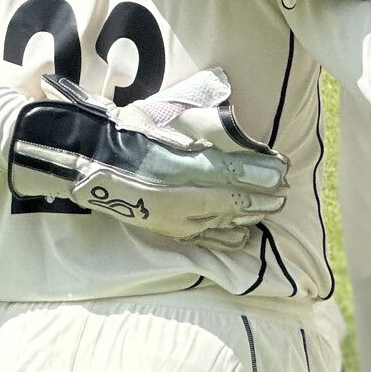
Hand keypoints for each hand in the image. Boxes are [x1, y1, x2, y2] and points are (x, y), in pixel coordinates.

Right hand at [9, 71, 289, 242]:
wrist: (85, 162)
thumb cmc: (125, 138)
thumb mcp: (165, 134)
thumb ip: (203, 150)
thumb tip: (238, 157)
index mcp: (181, 176)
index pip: (232, 179)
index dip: (261, 176)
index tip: (283, 170)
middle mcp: (180, 203)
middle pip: (231, 202)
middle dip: (261, 197)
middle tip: (285, 191)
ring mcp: (171, 219)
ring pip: (221, 221)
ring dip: (249, 215)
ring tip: (271, 209)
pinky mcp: (164, 228)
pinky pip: (202, 237)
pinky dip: (226, 236)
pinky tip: (242, 236)